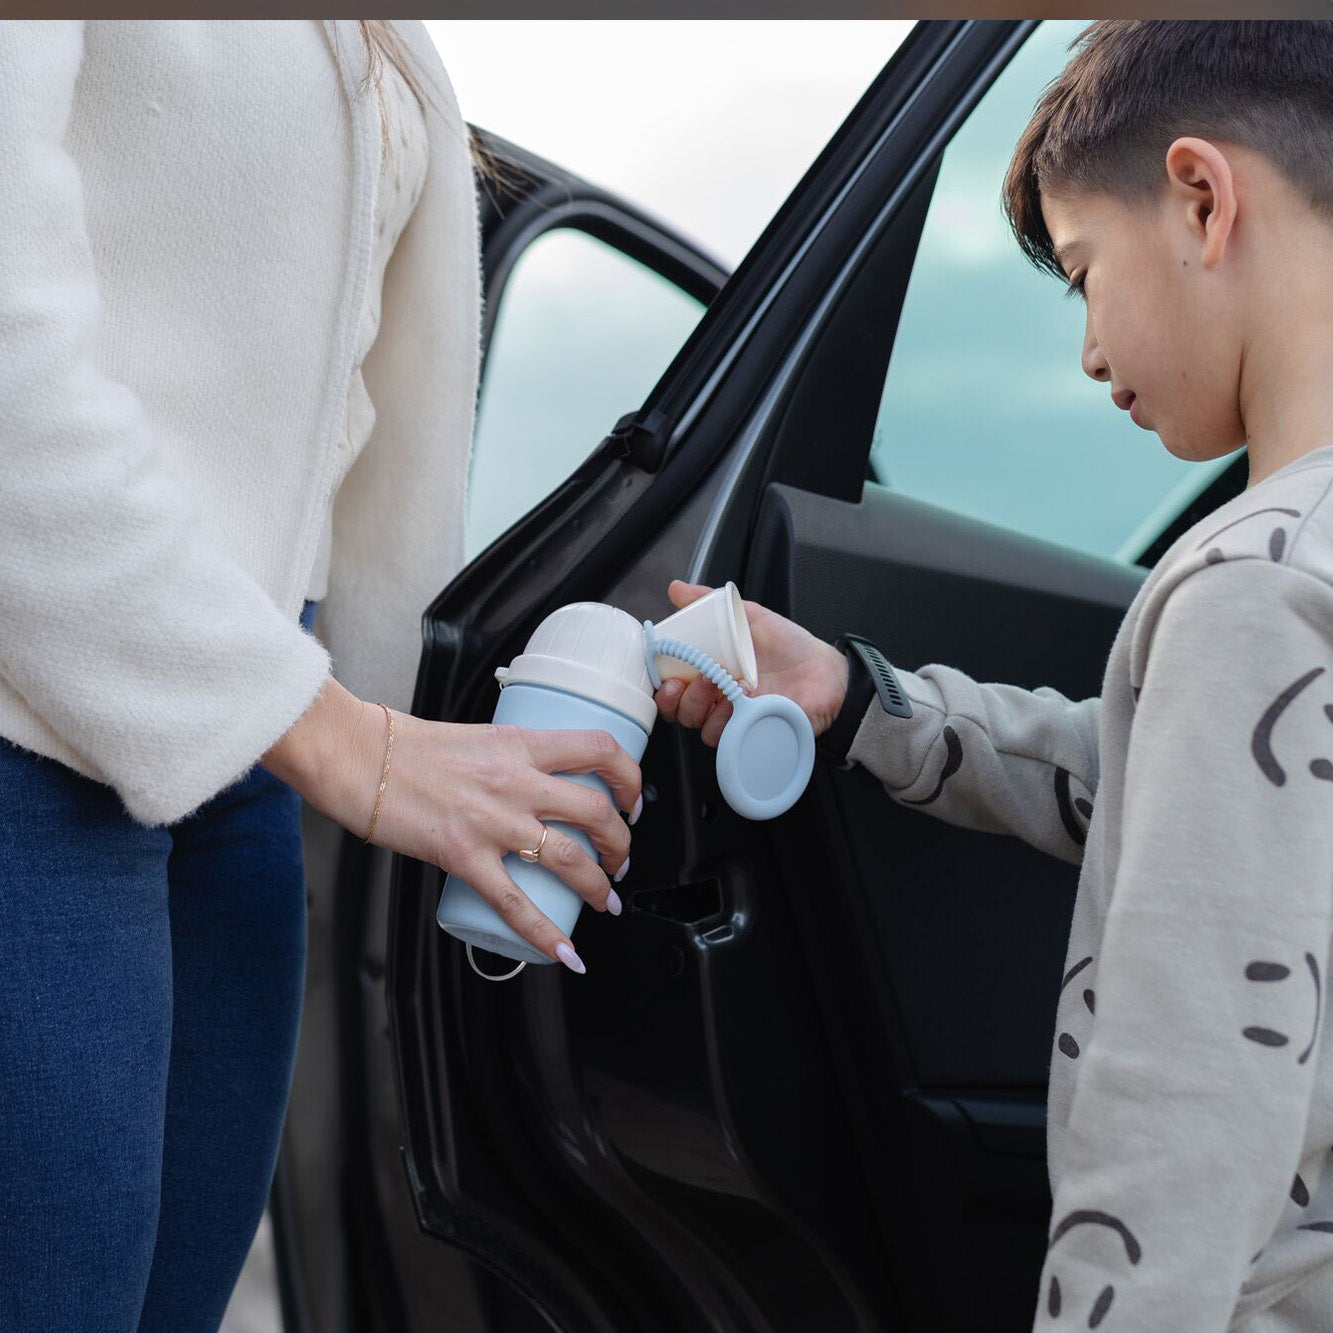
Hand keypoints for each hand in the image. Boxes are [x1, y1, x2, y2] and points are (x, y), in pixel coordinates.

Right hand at [262, 676, 640, 971]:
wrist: (359, 757)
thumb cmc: (408, 746)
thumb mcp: (480, 738)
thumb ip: (512, 761)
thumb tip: (537, 787)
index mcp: (522, 744)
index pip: (600, 750)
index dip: (630, 779)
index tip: (633, 800)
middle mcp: (516, 781)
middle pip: (596, 812)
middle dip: (621, 842)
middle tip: (620, 859)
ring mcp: (493, 820)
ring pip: (569, 858)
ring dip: (597, 885)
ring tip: (603, 900)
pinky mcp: (464, 855)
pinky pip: (515, 904)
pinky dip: (545, 934)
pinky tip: (564, 953)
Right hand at [654, 580, 849, 747]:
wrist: (827, 669)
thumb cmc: (789, 646)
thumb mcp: (747, 616)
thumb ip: (710, 602)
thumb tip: (677, 589)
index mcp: (711, 678)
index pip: (674, 695)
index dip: (665, 692)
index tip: (669, 679)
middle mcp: (720, 704)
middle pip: (684, 715)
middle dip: (688, 698)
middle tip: (707, 676)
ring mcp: (739, 722)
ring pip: (706, 730)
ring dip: (713, 708)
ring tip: (735, 685)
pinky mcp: (757, 734)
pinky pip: (735, 740)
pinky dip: (738, 721)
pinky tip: (752, 700)